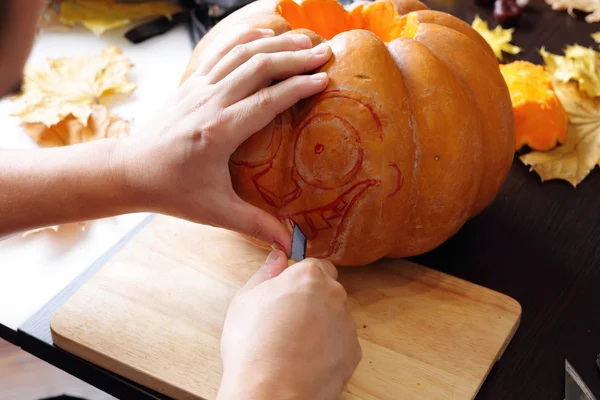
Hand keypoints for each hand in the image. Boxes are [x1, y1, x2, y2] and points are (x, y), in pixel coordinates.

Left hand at [120, 26, 332, 252]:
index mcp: (219, 132)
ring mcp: (198, 88)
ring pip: (241, 53)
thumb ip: (256, 225)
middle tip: (325, 53)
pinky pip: (221, 52)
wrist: (131, 170)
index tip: (324, 80)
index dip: (298, 87)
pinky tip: (264, 33)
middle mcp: (209, 102)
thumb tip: (291, 246)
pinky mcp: (192, 84)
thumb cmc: (173, 191)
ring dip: (275, 43)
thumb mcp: (216, 212)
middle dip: (295, 56)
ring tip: (304, 41)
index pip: (267, 100)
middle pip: (258, 66)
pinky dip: (244, 38)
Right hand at [218, 250, 361, 399]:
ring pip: (335, 317)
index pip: (315, 265)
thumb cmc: (252, 344)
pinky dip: (328, 349)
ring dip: (321, 325)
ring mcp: (347, 325)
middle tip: (286, 320)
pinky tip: (306, 361)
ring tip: (294, 346)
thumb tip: (278, 258)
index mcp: (309, 276)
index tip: (286, 294)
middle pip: (328, 290)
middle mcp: (335, 295)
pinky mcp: (353, 353)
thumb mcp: (246, 299)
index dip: (299, 279)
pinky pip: (341, 344)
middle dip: (312, 300)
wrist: (270, 391)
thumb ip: (266, 273)